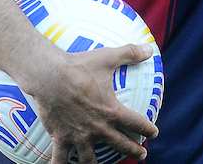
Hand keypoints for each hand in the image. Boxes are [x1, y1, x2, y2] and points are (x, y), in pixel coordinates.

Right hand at [20, 44, 158, 162]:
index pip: (136, 123)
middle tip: (141, 154)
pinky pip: (60, 158)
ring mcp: (79, 135)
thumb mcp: (108, 57)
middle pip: (120, 144)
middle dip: (133, 150)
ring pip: (91, 158)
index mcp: (112, 111)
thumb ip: (130, 53)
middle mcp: (98, 127)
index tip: (153, 133)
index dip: (148, 129)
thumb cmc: (79, 66)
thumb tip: (149, 49)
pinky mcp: (61, 137)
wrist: (49, 75)